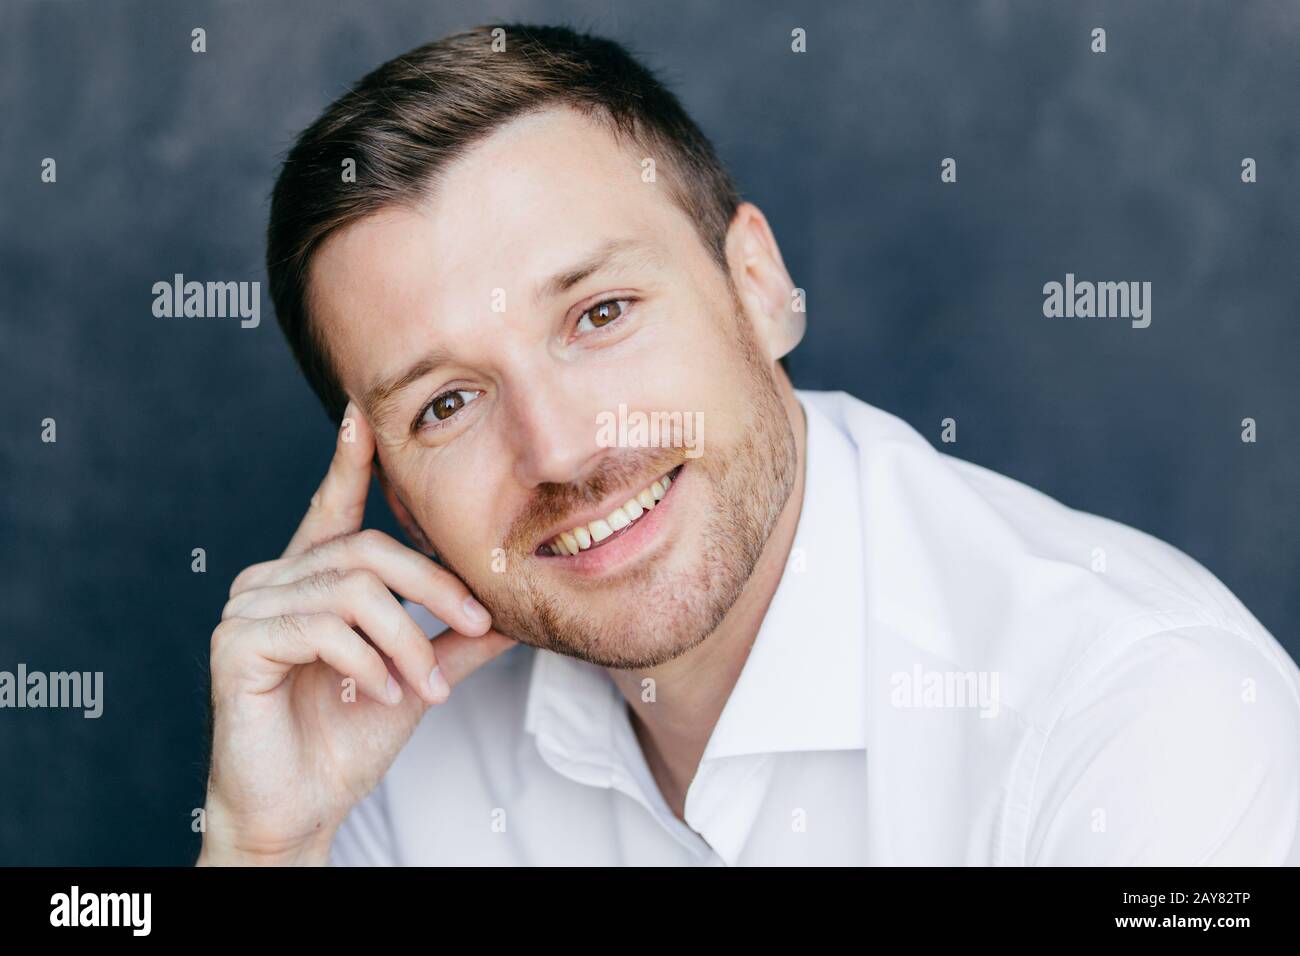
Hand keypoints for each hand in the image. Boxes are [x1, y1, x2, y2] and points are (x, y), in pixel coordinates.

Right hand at [197, 402, 514, 864]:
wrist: (301, 808)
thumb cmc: (348, 740)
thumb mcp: (416, 676)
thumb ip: (455, 639)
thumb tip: (511, 610)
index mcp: (308, 580)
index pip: (332, 508)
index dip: (350, 462)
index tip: (365, 414)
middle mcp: (270, 581)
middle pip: (366, 550)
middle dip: (434, 586)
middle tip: (476, 624)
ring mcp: (246, 610)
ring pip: (352, 590)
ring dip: (406, 641)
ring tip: (423, 687)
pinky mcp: (234, 645)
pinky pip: (322, 628)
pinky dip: (367, 662)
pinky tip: (381, 694)